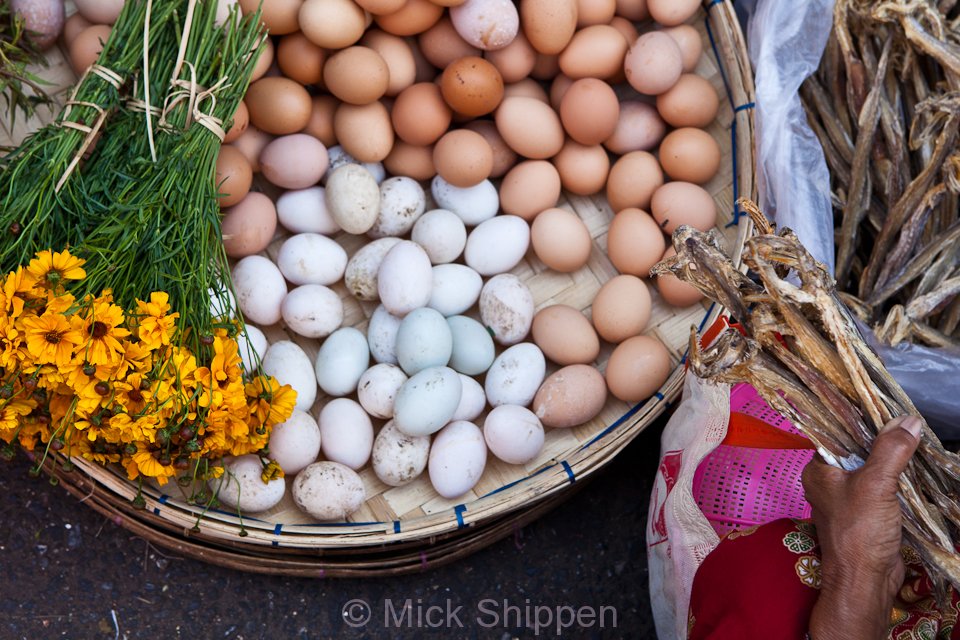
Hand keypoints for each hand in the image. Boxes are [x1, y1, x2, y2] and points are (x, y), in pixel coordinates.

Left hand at [804, 415, 921, 639]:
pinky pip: (880, 484)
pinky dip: (895, 475)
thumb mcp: (875, 483)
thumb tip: (908, 421)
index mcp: (817, 470)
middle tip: (904, 420)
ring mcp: (847, 496)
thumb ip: (890, 450)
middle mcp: (828, 480)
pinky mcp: (866, 511)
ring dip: (890, 456)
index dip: (857, 418)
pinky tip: (912, 464)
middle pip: (854, 448)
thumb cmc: (859, 531)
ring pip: (869, 466)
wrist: (865, 579)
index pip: (833, 432)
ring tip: (912, 436)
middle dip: (879, 437)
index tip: (881, 403)